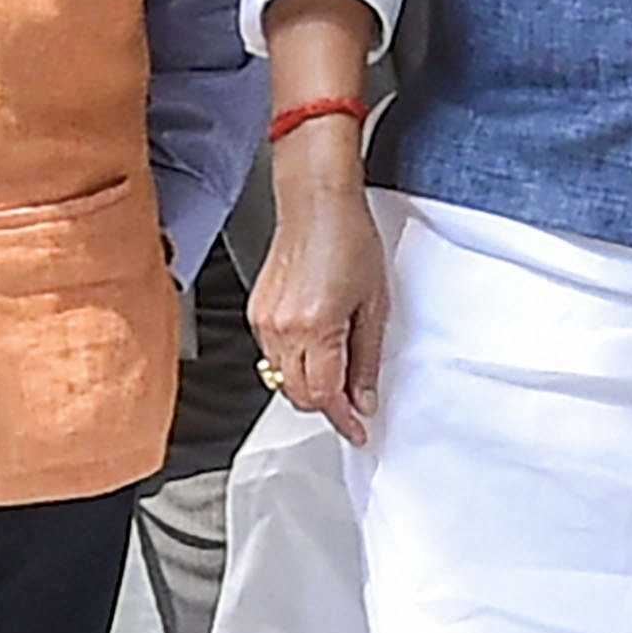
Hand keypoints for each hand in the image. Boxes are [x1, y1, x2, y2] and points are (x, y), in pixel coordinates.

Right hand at [252, 144, 391, 443]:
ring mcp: (265, 321)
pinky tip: (316, 347)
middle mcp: (283, 328)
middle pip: (299, 395)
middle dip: (327, 406)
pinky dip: (295, 362)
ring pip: (283, 378)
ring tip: (338, 370)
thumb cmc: (349, 238)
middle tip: (353, 404)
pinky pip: (273, 355)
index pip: (326, 395)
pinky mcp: (257, 312)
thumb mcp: (374, 304)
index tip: (358, 430)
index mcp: (316, 327)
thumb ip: (366, 358)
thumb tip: (365, 397)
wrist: (317, 202)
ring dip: (310, 384)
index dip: (344, 419)